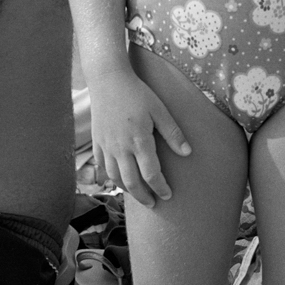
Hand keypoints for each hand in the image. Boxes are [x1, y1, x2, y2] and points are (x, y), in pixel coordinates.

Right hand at [87, 63, 189, 206]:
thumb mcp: (160, 110)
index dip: (160, 187)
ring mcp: (106, 146)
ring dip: (127, 189)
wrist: (108, 80)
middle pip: (132, 182)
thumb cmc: (137, 93)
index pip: (151, 174)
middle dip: (144, 196)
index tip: (168, 196)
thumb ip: (173, 133)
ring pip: (115, 177)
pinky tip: (118, 180)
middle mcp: (120, 148)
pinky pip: (102, 166)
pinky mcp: (96, 142)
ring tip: (137, 194)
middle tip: (153, 204)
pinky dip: (110, 177)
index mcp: (139, 141)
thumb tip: (187, 153)